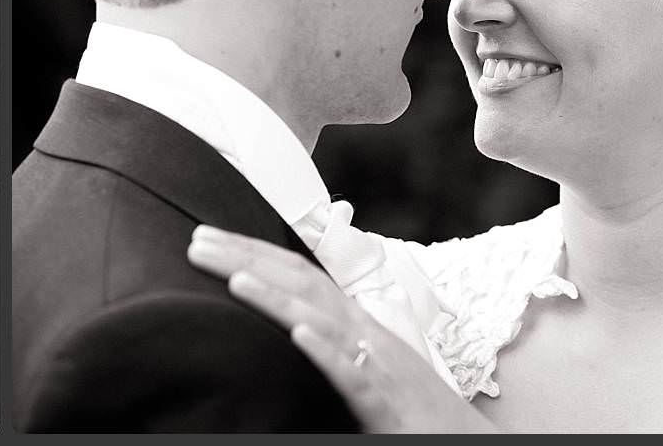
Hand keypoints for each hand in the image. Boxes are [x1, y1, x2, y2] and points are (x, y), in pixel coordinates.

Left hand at [187, 225, 486, 433]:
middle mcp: (364, 332)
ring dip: (277, 296)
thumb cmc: (411, 408)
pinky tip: (299, 335)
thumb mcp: (362, 364)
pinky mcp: (385, 401)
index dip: (252, 251)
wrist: (465, 440)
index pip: (298, 274)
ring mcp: (376, 363)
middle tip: (197, 240)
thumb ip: (328, 340)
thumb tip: (285, 320)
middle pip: (301, 283)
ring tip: (234, 278)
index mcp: (355, 323)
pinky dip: (327, 351)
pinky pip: (355, 373)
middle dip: (247, 258)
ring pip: (324, 320)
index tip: (208, 237)